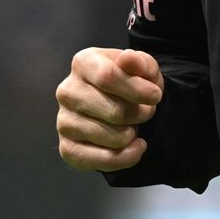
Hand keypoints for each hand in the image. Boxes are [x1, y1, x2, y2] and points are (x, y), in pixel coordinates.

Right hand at [56, 47, 164, 171]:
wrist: (121, 104)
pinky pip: (100, 160)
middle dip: (140, 115)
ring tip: (133, 125)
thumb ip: (141, 61)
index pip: (107, 77)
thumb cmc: (131, 82)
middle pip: (113, 111)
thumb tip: (127, 58)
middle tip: (146, 112)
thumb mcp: (143, 68)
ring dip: (133, 134)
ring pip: (111, 137)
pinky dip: (125, 158)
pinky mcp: (67, 148)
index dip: (137, 90)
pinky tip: (136, 147)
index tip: (156, 96)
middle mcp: (67, 91)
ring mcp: (64, 121)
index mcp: (83, 63)